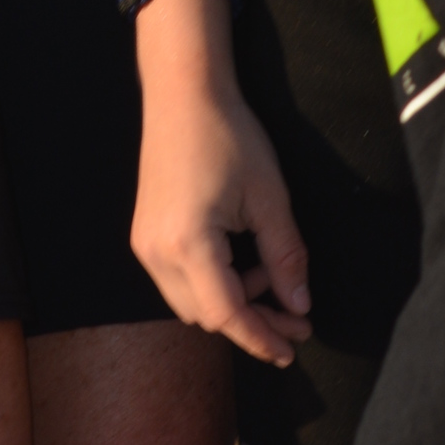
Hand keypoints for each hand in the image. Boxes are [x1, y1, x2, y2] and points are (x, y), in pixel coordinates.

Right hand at [131, 68, 312, 364]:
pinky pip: (179, 279)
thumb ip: (286, 259)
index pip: (226, 314)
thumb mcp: (269, 199)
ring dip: (232, 302)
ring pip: (190, 301)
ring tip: (270, 275)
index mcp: (187, 244)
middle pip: (206, 315)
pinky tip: (240, 261)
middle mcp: (155, 252)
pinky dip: (212, 283)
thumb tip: (300, 306)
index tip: (292, 351)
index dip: (261, 338)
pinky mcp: (144, 232)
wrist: (182, 93)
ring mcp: (144, 243)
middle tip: (297, 317)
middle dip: (252, 322)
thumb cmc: (229, 137)